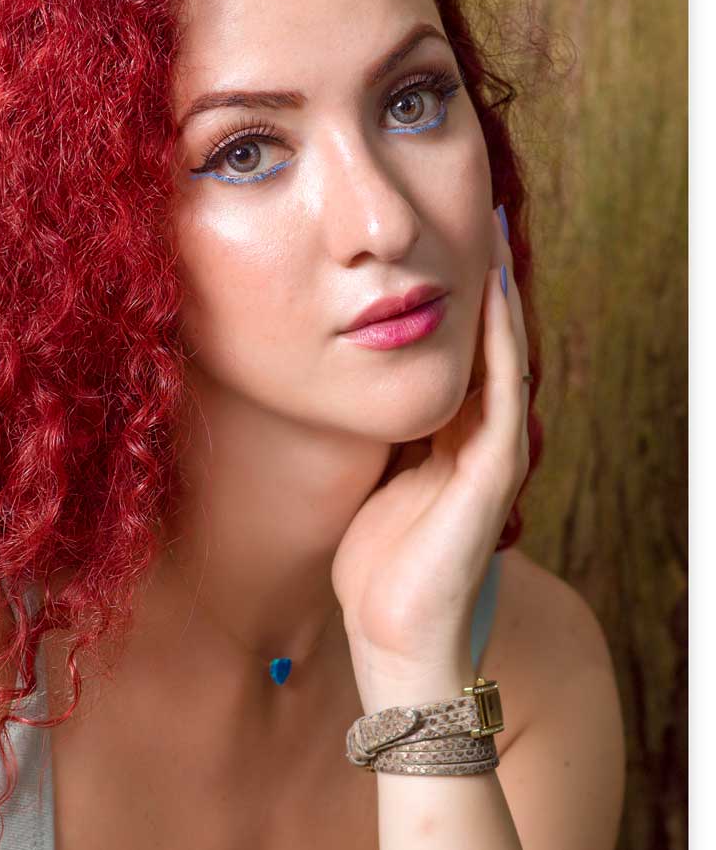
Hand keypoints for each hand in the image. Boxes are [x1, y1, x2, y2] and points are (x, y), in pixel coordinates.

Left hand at [331, 207, 530, 686]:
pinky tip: (493, 296)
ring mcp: (490, 456)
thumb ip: (380, 436)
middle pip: (485, 343)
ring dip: (498, 297)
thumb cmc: (376, 566)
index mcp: (447, 440)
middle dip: (477, 282)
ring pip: (503, 358)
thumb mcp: (374, 479)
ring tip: (489, 235)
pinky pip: (501, 394)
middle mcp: (476, 439)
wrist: (392, 636)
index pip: (457, 353)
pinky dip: (500, 343)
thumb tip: (346, 384)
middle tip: (473, 214)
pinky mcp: (492, 475)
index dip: (449, 297)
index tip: (436, 240)